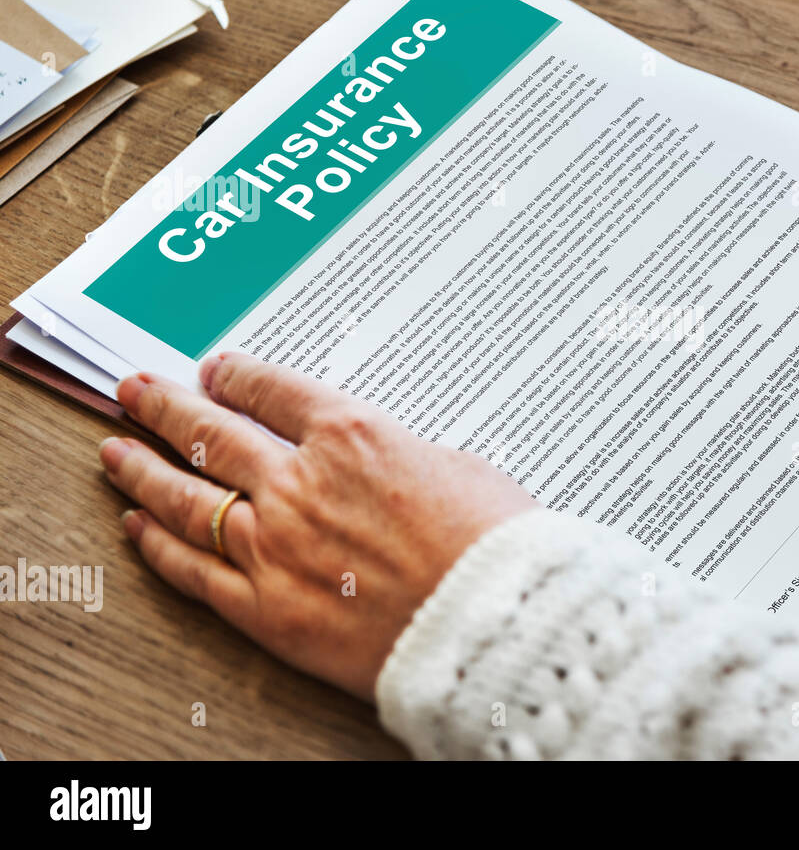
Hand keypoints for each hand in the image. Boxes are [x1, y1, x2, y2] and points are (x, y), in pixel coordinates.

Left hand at [98, 354, 536, 700]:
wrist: (492, 620)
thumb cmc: (492, 543)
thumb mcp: (458, 466)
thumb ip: (399, 456)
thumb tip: (377, 463)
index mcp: (351, 435)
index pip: (272, 390)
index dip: (236, 376)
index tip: (215, 370)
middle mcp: (299, 482)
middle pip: (212, 433)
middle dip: (166, 407)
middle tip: (135, 391)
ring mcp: (274, 546)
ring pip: (187, 497)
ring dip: (143, 469)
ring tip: (116, 452)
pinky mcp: (266, 609)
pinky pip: (196, 571)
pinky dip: (160, 546)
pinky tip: (138, 527)